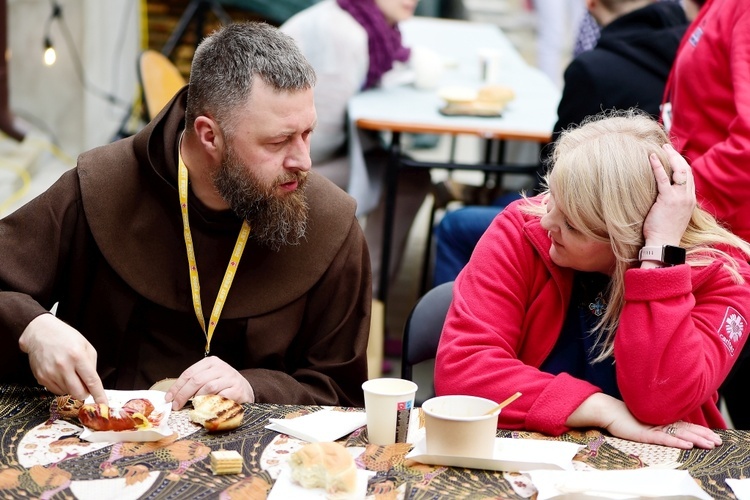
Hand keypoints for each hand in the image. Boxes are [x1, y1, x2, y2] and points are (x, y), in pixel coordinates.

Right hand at [19, 314, 107, 404]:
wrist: (40, 333)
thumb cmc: (66, 337)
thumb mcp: (86, 346)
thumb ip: (92, 365)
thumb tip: (92, 385)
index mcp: (77, 356)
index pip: (91, 381)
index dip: (99, 395)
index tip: (104, 404)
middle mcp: (63, 366)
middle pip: (78, 393)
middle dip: (85, 393)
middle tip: (85, 384)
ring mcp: (50, 373)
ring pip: (67, 393)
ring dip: (72, 387)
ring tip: (69, 372)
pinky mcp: (40, 378)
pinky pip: (56, 391)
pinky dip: (62, 386)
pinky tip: (60, 374)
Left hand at [164, 356, 254, 409]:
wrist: (245, 389)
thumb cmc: (222, 384)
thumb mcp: (209, 377)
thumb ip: (194, 382)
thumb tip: (173, 396)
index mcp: (211, 362)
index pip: (189, 373)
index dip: (177, 387)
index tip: (168, 398)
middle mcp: (221, 367)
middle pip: (196, 380)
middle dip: (183, 394)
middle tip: (176, 406)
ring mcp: (230, 378)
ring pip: (207, 388)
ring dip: (196, 399)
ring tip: (192, 406)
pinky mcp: (237, 390)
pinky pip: (220, 397)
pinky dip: (210, 404)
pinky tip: (206, 408)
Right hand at [567, 394, 720, 449]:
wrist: (607, 410)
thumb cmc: (623, 416)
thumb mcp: (643, 421)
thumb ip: (655, 423)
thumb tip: (667, 428)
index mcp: (660, 419)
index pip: (684, 425)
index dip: (699, 430)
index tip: (713, 435)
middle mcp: (659, 422)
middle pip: (685, 429)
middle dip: (703, 436)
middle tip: (718, 442)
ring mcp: (653, 427)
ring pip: (679, 434)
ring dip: (695, 439)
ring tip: (709, 444)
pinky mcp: (644, 433)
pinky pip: (663, 439)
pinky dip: (676, 442)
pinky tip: (687, 445)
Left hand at [642, 143, 695, 247]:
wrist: (662, 244)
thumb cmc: (664, 231)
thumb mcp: (674, 215)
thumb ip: (673, 203)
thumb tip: (663, 196)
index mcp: (690, 200)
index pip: (689, 176)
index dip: (682, 164)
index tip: (673, 156)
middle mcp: (688, 197)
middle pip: (686, 170)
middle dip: (677, 156)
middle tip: (666, 147)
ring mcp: (679, 198)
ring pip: (679, 170)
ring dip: (670, 157)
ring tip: (660, 148)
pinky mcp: (668, 199)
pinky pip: (663, 179)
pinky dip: (658, 166)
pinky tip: (651, 157)